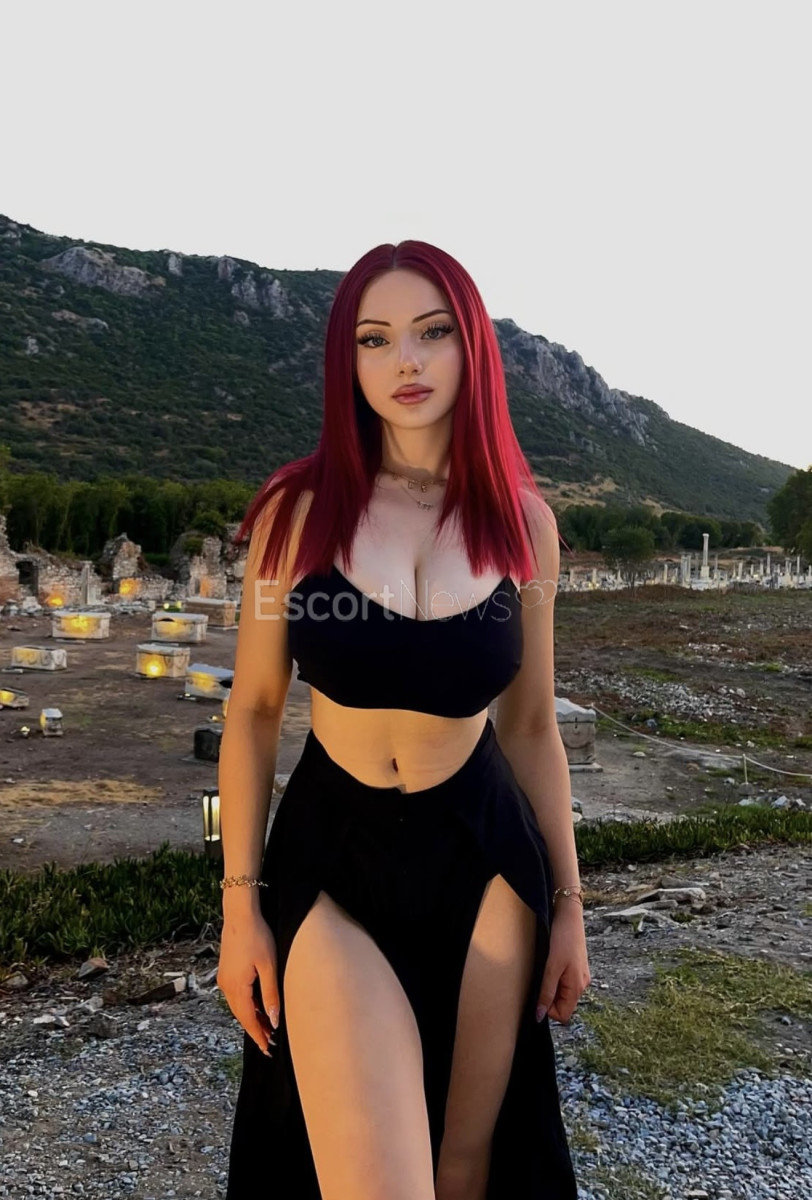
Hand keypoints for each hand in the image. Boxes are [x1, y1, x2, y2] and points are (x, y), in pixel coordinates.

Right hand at [217, 909, 280, 1055]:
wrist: (240, 915)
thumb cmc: (257, 937)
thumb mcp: (269, 966)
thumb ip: (271, 995)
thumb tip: (273, 1020)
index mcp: (237, 987)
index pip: (248, 1019)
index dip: (258, 1035)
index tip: (267, 1049)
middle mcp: (226, 986)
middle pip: (241, 1015)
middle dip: (255, 1029)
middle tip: (269, 1043)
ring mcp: (224, 979)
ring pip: (238, 1006)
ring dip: (251, 1017)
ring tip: (266, 1026)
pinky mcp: (226, 972)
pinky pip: (236, 995)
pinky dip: (246, 1005)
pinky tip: (257, 1005)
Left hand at [536, 902, 590, 1023]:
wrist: (569, 915)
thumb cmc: (562, 939)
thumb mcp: (551, 967)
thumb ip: (546, 992)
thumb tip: (540, 1016)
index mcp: (577, 987)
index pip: (563, 1015)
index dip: (548, 1010)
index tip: (538, 994)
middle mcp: (581, 984)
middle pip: (562, 1004)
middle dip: (548, 996)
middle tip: (540, 978)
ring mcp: (579, 974)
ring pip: (562, 992)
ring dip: (550, 985)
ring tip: (544, 968)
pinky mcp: (576, 966)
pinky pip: (564, 980)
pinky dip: (554, 976)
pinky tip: (550, 962)